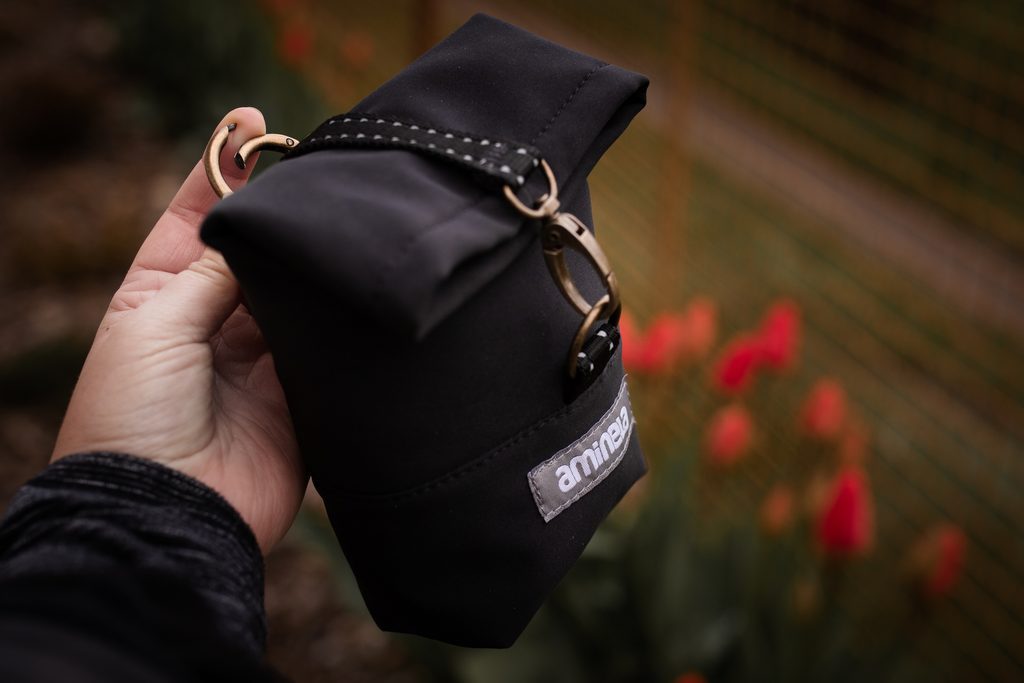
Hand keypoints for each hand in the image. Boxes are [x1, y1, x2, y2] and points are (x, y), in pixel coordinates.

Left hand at [52, 107, 305, 552]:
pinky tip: (359, 285)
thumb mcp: (152, 323)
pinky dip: (340, 320)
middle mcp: (213, 322)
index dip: (222, 169)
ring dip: (314, 265)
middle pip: (254, 252)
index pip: (195, 218)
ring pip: (296, 294)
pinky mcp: (302, 396)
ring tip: (349, 219)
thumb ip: (211, 273)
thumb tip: (260, 232)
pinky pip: (327, 347)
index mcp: (159, 296)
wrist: (166, 512)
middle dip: (282, 214)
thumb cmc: (130, 417)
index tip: (252, 120)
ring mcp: (261, 359)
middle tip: (321, 168)